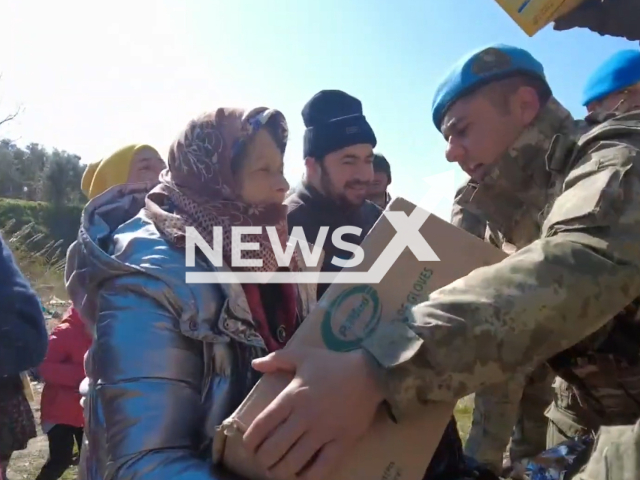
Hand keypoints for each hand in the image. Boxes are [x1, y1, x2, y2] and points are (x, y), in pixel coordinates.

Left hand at [243, 347, 384, 479]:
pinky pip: (322, 468)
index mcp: (292, 397)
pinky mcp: (342, 442)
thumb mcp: (302, 355)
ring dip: (280, 472)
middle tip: (264, 460)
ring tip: (278, 470)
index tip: (249, 446)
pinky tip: (301, 476)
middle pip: (273, 449)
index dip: (250, 441)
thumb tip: (254, 364)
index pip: (262, 425)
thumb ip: (276, 359)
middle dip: (263, 460)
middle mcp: (304, 417)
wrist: (369, 372)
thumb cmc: (333, 364)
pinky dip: (308, 477)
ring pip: (293, 463)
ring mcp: (323, 432)